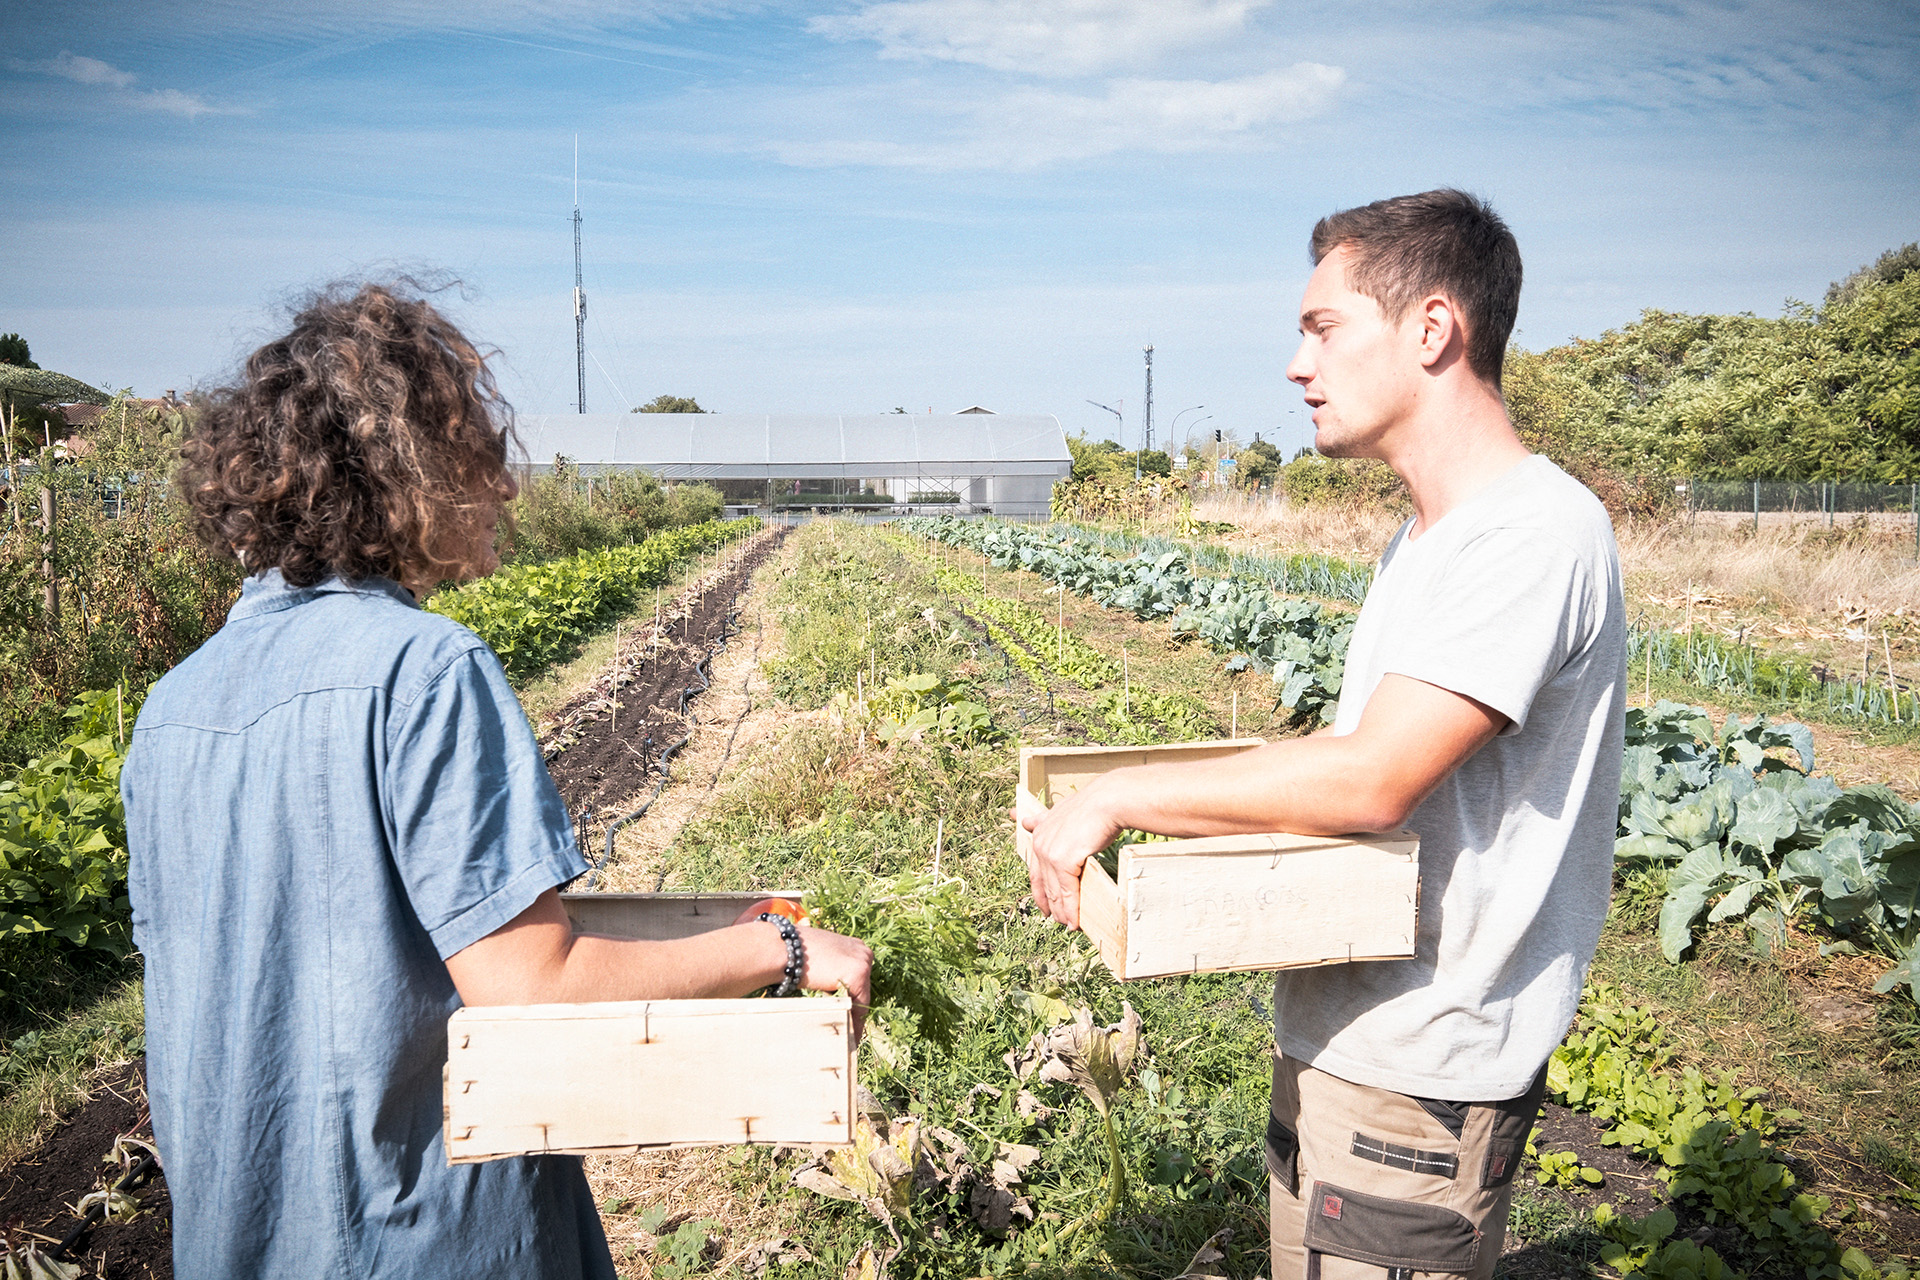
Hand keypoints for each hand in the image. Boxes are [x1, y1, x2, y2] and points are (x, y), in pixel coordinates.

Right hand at [794, 925, 873, 1039]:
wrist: (785, 949)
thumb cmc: (795, 954)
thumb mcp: (821, 958)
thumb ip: (832, 969)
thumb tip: (833, 987)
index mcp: (855, 946)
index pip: (858, 980)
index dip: (854, 1000)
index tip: (851, 1016)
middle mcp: (864, 952)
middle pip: (863, 989)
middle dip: (855, 1010)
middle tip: (851, 1033)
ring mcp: (863, 962)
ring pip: (862, 998)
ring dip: (854, 1018)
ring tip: (849, 1038)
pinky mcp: (858, 975)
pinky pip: (860, 1006)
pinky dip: (855, 1022)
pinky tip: (850, 1036)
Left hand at [1022, 776, 1123, 929]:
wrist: (1106, 802)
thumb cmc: (1090, 805)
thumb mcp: (1059, 812)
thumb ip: (1042, 821)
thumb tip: (1021, 821)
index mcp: (1039, 834)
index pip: (1035, 872)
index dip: (1039, 892)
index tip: (1043, 907)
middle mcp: (1040, 846)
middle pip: (1044, 885)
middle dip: (1050, 905)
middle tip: (1057, 920)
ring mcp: (1050, 855)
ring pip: (1055, 892)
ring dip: (1062, 912)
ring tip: (1069, 926)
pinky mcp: (1064, 863)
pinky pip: (1068, 893)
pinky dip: (1072, 910)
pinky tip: (1075, 922)